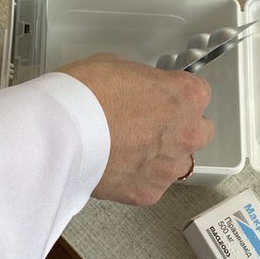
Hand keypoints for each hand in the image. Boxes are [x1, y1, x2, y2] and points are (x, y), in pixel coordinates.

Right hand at [59, 54, 214, 205]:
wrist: (60, 132)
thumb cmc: (85, 93)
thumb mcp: (116, 65)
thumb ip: (140, 82)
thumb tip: (137, 91)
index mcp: (185, 96)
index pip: (198, 94)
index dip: (176, 96)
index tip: (160, 98)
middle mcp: (187, 133)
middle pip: (199, 132)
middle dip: (180, 128)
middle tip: (149, 125)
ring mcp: (168, 167)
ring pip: (176, 163)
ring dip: (160, 157)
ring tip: (127, 150)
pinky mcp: (148, 193)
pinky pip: (150, 185)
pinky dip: (137, 179)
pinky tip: (115, 167)